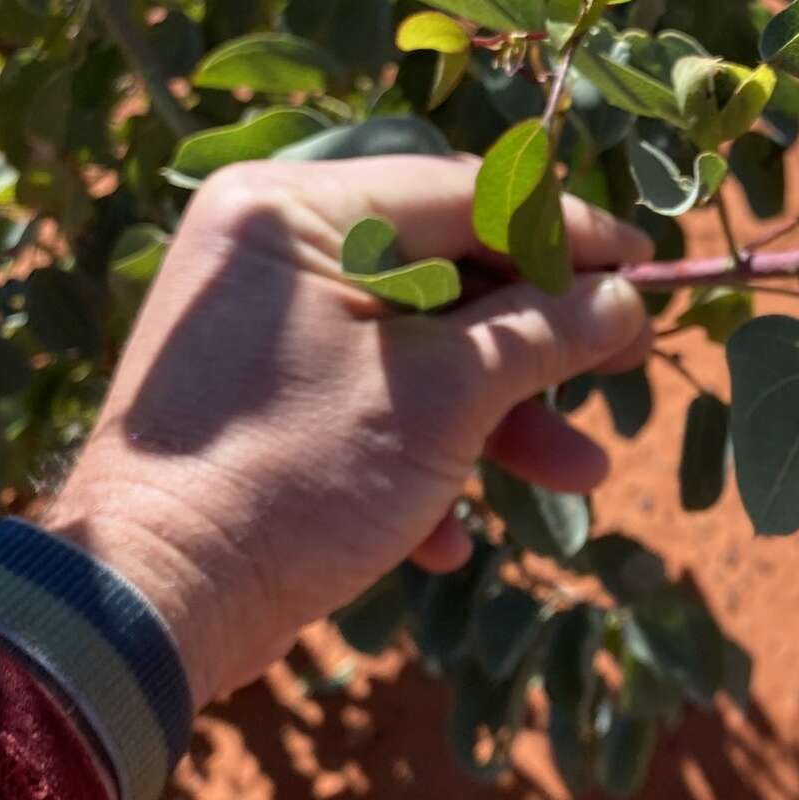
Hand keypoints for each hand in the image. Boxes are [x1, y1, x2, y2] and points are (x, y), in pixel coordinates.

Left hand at [39, 155, 650, 706]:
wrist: (150, 605)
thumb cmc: (297, 475)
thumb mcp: (446, 397)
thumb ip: (545, 334)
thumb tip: (629, 302)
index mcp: (301, 209)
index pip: (469, 194)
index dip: (571, 236)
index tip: (648, 269)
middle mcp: (269, 244)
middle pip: (449, 271)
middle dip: (538, 342)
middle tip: (623, 366)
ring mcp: (257, 323)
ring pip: (415, 345)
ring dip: (499, 413)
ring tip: (577, 475)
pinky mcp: (255, 397)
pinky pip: (363, 397)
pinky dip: (420, 453)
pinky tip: (451, 540)